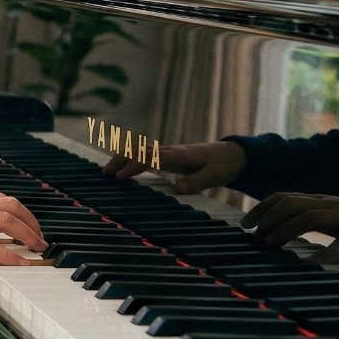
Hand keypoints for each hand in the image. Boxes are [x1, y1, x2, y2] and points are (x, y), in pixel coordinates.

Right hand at [0, 193, 48, 263]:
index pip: (0, 199)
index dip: (21, 211)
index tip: (30, 224)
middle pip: (10, 205)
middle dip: (31, 221)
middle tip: (40, 238)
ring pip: (5, 220)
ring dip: (27, 234)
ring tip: (37, 248)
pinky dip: (9, 255)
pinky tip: (21, 263)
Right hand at [102, 140, 245, 194]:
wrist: (233, 154)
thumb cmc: (224, 165)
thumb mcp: (215, 176)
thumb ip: (196, 182)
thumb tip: (176, 189)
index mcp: (178, 156)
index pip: (150, 157)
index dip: (134, 166)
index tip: (120, 178)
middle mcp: (170, 151)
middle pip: (139, 149)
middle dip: (120, 159)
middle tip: (105, 174)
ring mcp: (168, 152)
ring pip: (139, 149)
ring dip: (122, 158)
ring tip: (107, 172)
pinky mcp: (169, 156)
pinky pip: (145, 154)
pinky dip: (130, 158)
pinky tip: (123, 169)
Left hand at [243, 192, 338, 263]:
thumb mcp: (335, 217)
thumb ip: (312, 219)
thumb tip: (281, 231)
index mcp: (322, 201)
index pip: (284, 197)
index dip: (261, 208)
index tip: (245, 224)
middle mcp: (330, 205)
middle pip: (291, 203)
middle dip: (267, 218)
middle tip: (253, 237)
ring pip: (310, 216)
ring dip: (285, 229)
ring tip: (269, 244)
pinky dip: (325, 254)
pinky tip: (311, 265)